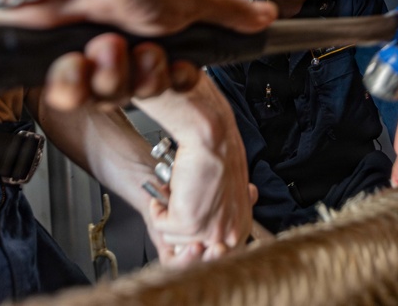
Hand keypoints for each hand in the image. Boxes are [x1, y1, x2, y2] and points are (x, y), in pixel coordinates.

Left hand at [0, 0, 276, 109]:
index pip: (173, 80)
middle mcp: (123, 46)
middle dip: (140, 73)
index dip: (172, 79)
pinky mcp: (54, 65)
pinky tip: (72, 58)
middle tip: (135, 46)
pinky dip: (71, 80)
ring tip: (101, 43)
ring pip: (106, 99)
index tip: (170, 63)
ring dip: (106, 72)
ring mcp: (88, 56)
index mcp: (156, 33)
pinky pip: (68, 97)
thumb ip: (229, 12)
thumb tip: (266, 15)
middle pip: (141, 93)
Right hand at [133, 74, 255, 259]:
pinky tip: (168, 190)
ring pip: (172, 237)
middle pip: (191, 252)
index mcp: (240, 229)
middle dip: (180, 230)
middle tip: (179, 207)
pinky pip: (160, 225)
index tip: (188, 231)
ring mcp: (208, 232)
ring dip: (168, 215)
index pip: (215, 258)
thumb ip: (222, 216)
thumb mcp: (229, 194)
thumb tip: (211, 237)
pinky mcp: (188, 223)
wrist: (211, 139)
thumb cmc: (219, 157)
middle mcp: (228, 236)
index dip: (196, 242)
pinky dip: (158, 208)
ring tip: (176, 192)